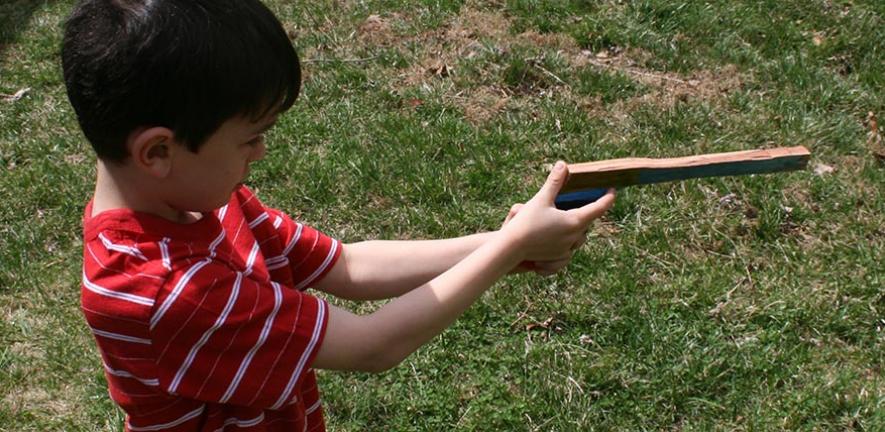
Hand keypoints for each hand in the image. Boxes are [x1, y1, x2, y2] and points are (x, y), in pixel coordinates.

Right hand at [500, 161, 614, 262]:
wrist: (511, 248)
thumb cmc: (526, 222)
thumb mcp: (541, 199)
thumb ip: (554, 182)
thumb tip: (563, 164)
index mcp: (574, 221)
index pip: (598, 208)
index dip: (607, 198)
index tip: (613, 190)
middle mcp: (574, 237)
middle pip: (588, 223)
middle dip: (589, 213)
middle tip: (589, 203)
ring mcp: (566, 249)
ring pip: (580, 238)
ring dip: (579, 229)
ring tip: (574, 221)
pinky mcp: (557, 258)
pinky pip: (569, 251)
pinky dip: (568, 243)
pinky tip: (562, 238)